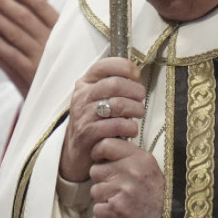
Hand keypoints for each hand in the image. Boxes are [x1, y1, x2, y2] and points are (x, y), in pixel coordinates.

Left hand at [0, 0, 57, 96]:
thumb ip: (41, 27)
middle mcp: (53, 44)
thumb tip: (12, 2)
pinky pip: (8, 58)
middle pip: (24, 17)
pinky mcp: (30, 79)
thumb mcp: (59, 47)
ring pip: (14, 34)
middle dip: (1, 1)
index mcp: (62, 33)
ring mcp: (41, 61)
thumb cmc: (60, 72)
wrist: (68, 111)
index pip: (40, 5)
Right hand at [59, 57, 144, 181]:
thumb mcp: (98, 98)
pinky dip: (130, 127)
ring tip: (138, 114)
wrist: (76, 151)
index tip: (136, 76)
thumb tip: (135, 75)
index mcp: (85, 83)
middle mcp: (82, 96)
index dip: (125, 67)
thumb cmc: (95, 121)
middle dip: (135, 91)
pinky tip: (131, 130)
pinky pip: (116, 126)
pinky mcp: (88, 134)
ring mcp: (84, 115)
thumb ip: (112, 86)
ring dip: (135, 109)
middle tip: (141, 99)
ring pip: (117, 105)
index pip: (104, 65)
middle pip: (115, 84)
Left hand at [90, 138, 164, 217]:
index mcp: (138, 157)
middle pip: (95, 170)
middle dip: (102, 180)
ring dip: (104, 198)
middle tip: (117, 188)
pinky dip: (105, 213)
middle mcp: (130, 170)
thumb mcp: (149, 167)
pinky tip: (119, 213)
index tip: (101, 160)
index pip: (105, 144)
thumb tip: (103, 147)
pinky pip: (97, 208)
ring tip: (121, 201)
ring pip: (95, 190)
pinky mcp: (116, 209)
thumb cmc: (158, 195)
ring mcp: (123, 190)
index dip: (98, 152)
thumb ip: (128, 156)